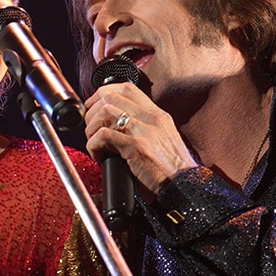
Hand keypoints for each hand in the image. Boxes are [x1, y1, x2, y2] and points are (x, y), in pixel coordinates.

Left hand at [84, 82, 197, 196]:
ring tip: (95, 144)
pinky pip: (104, 136)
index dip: (104, 93)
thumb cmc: (170, 168)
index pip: (126, 88)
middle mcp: (151, 118)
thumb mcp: (161, 138)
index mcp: (157, 114)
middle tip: (91, 129)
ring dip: (91, 129)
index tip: (94, 107)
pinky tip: (99, 156)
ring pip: (105, 112)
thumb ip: (143, 126)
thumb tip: (115, 123)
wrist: (184, 187)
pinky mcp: (136, 147)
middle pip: (110, 96)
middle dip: (92, 111)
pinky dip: (94, 146)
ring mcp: (144, 131)